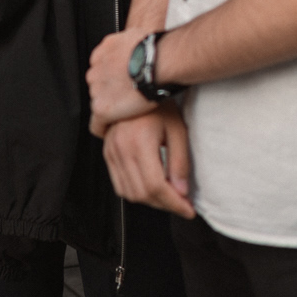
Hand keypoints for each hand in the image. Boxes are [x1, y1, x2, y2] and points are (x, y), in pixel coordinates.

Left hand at [87, 27, 155, 134]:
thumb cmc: (154, 50)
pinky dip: (103, 128)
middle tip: (128, 100)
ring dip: (111, 108)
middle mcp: (95, 70)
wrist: (157, 62)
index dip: (112, 79)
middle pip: (99, 86)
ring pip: (99, 103)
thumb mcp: (134, 35)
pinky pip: (96, 123)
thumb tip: (133, 44)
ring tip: (127, 114)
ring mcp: (96, 90)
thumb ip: (127, 44)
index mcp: (102, 52)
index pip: (101, 69)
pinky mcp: (102, 108)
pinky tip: (109, 132)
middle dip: (111, 92)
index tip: (121, 85)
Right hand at [102, 103, 194, 218]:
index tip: (188, 210)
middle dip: (165, 205)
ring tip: (168, 196)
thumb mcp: (178, 130)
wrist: (138, 86)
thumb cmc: (160, 105)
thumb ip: (180, 163)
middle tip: (182, 204)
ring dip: (150, 201)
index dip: (174, 204)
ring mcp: (111, 151)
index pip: (156, 186)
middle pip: (142, 193)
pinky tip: (151, 187)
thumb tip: (181, 192)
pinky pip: (119, 184)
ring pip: (129, 193)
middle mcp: (121, 148)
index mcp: (139, 142)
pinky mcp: (107, 152)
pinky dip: (136, 192)